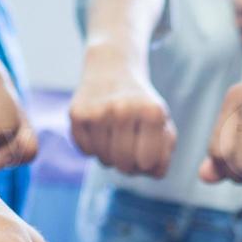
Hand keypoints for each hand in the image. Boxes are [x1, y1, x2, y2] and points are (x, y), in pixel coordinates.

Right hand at [69, 52, 176, 176]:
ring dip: (111, 157)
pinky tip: (100, 131)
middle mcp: (124, 109)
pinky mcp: (77, 113)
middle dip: (129, 165)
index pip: (147, 162)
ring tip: (115, 137)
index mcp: (152, 112)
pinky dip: (93, 148)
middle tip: (130, 149)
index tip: (146, 152)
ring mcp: (98, 111)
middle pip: (124, 164)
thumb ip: (164, 152)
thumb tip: (154, 173)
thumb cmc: (141, 104)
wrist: (112, 68)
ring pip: (104, 160)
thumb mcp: (162, 123)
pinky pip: (86, 152)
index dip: (147, 164)